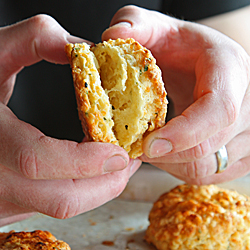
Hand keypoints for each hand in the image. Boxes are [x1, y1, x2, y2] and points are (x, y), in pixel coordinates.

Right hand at [0, 14, 140, 225]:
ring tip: (119, 161)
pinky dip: (83, 188)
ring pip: (63, 206)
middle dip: (107, 183)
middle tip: (130, 158)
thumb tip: (87, 48)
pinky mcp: (11, 202)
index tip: (120, 152)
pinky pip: (56, 202)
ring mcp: (3, 197)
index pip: (39, 162)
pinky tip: (94, 166)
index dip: (86, 161)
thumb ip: (37, 39)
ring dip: (100, 187)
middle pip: (62, 200)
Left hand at [102, 5, 249, 184]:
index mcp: (230, 69)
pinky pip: (210, 173)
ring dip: (171, 163)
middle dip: (166, 154)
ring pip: (207, 167)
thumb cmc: (180, 46)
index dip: (183, 133)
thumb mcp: (158, 26)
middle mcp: (246, 102)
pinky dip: (182, 169)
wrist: (201, 61)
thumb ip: (136, 23)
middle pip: (209, 147)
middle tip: (135, 146)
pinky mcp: (240, 149)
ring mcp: (246, 130)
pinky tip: (167, 153)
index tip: (148, 144)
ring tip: (149, 147)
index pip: (218, 110)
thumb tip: (113, 35)